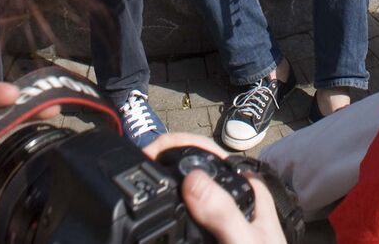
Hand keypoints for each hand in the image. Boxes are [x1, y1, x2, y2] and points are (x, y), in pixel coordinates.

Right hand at [144, 134, 285, 243]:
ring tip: (137, 186)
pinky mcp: (207, 237)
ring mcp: (218, 219)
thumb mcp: (245, 241)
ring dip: (161, 187)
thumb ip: (223, 213)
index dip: (175, 145)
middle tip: (132, 168)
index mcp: (245, 190)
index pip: (207, 153)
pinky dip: (166, 213)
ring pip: (184, 195)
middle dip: (161, 163)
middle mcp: (232, 199)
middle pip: (191, 171)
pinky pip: (183, 218)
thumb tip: (192, 178)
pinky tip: (153, 218)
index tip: (146, 152)